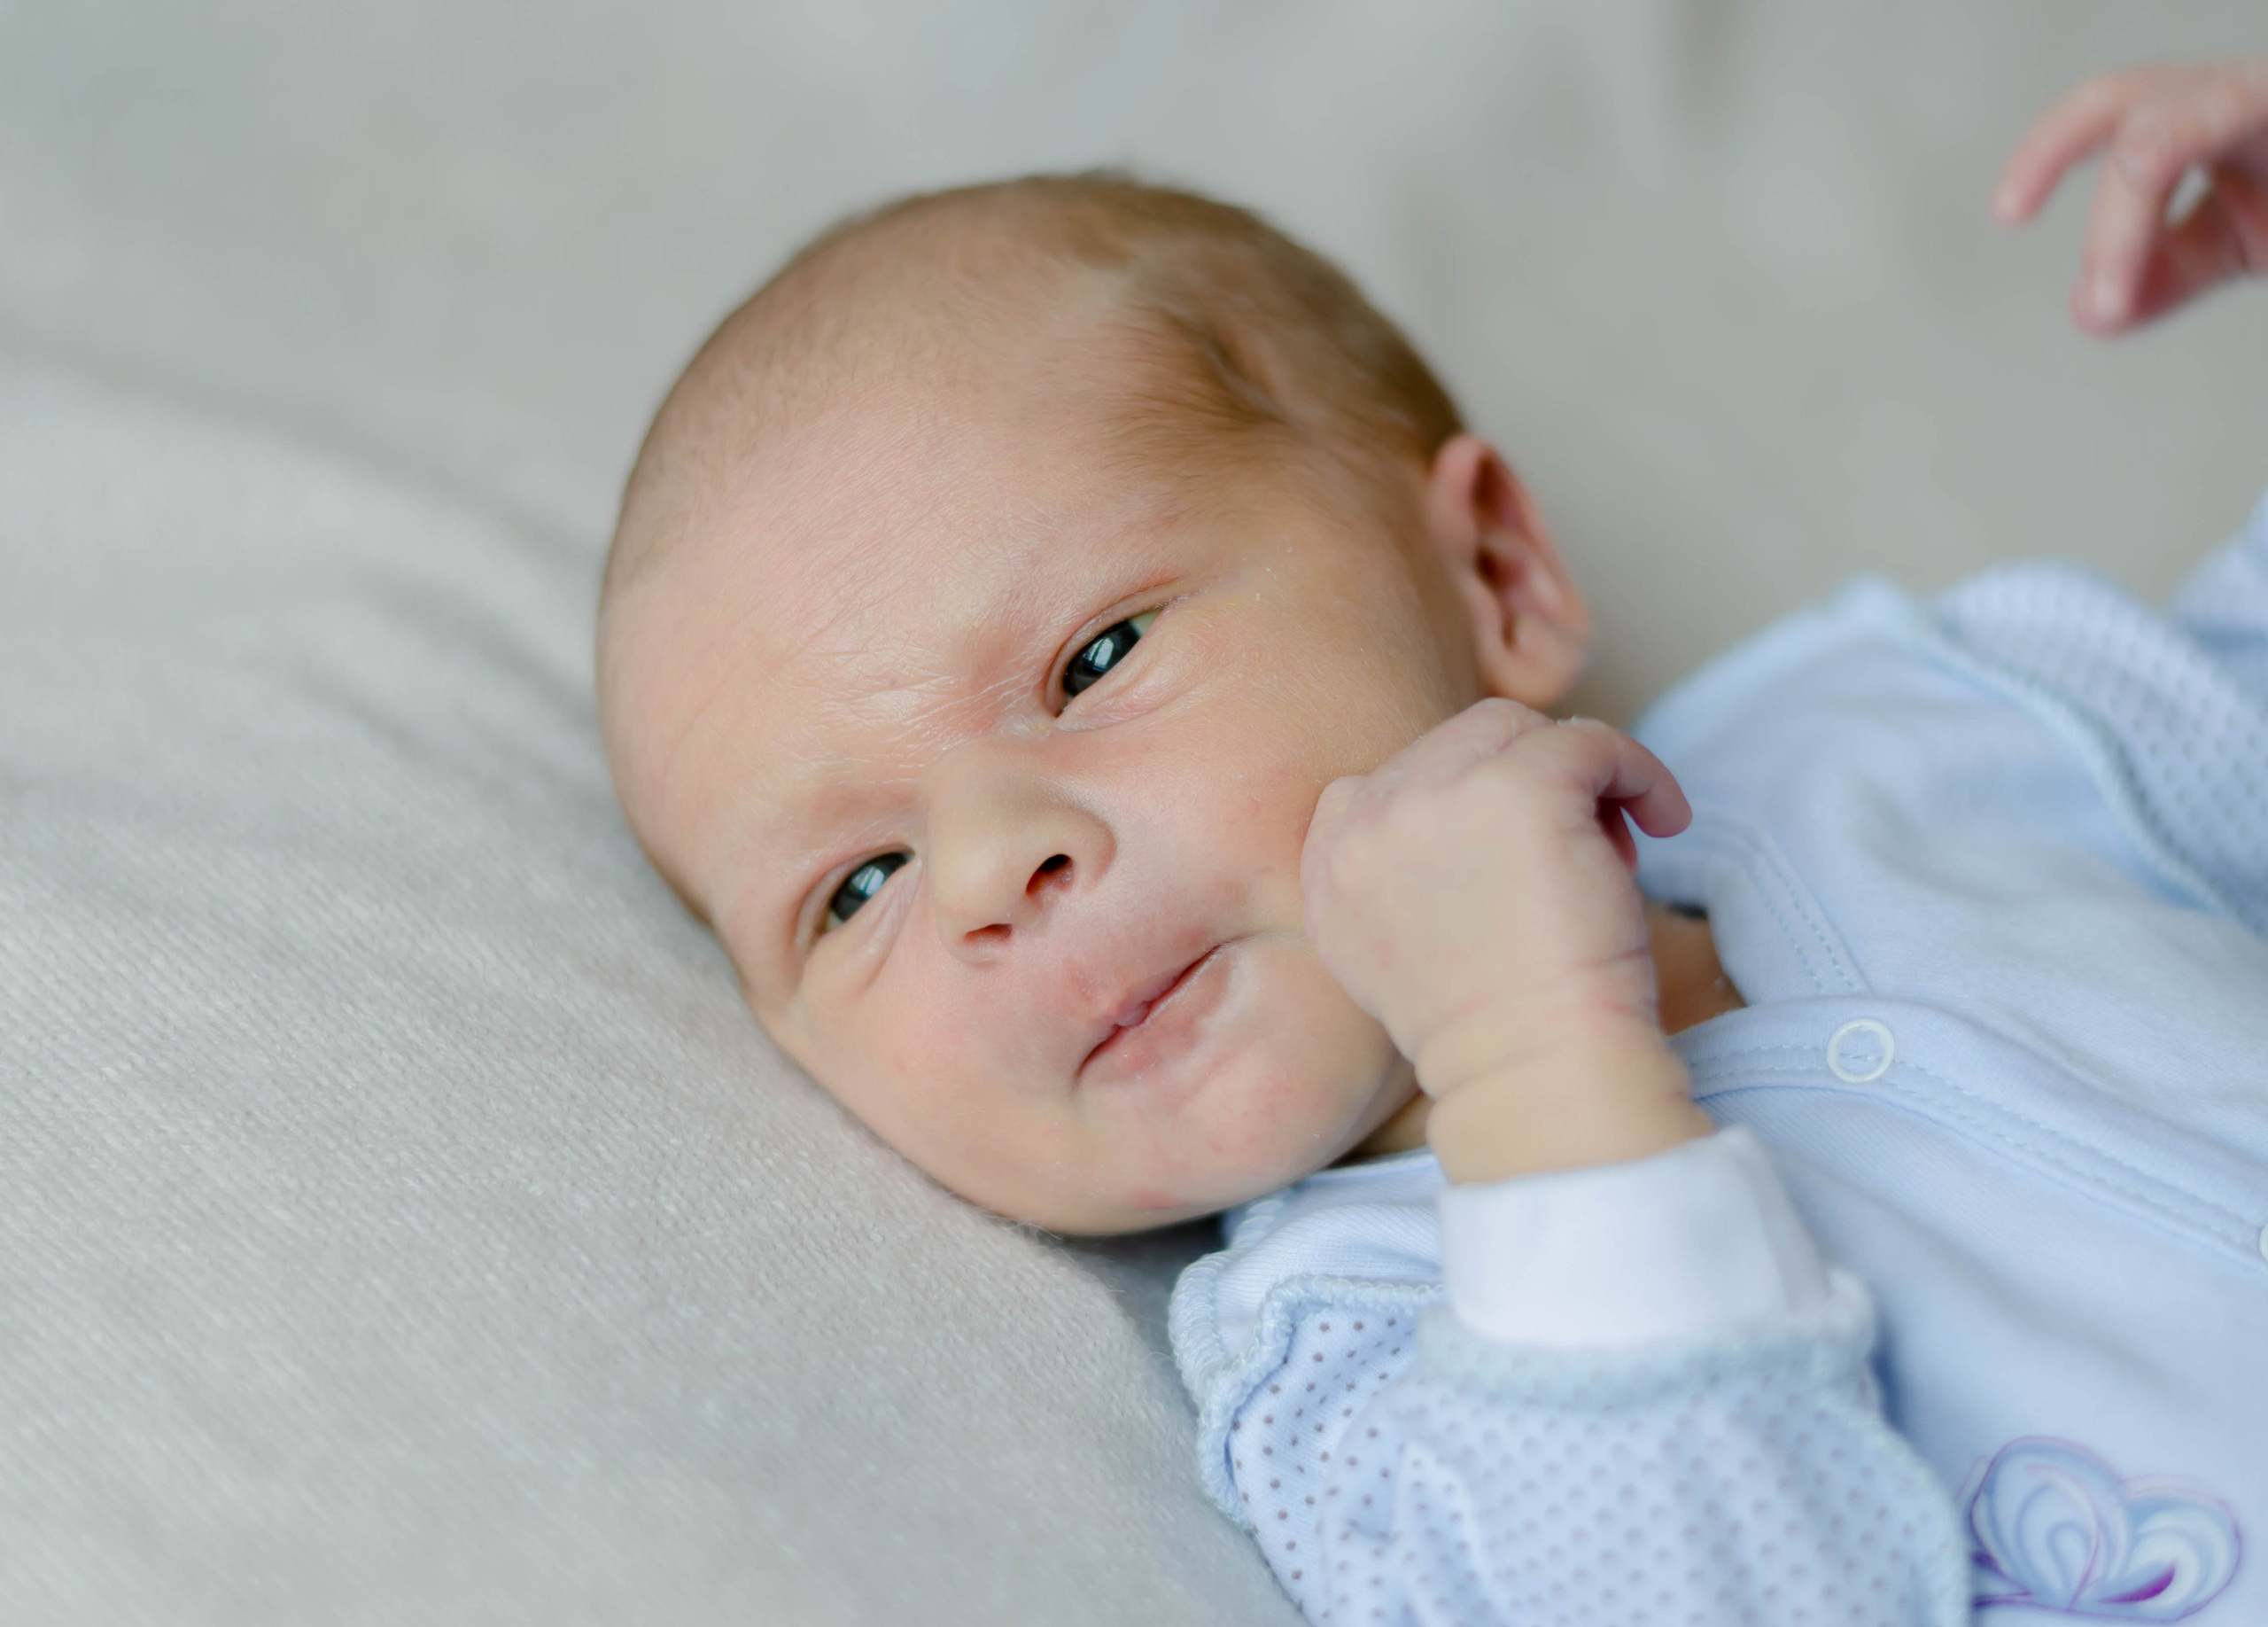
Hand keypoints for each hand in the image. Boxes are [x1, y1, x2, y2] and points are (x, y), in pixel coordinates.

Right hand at [1301, 699, 1710, 1176]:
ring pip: (1519, 733)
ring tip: (1613, 849)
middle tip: (1575, 854)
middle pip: (1457, 745)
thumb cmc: (1489, 1033)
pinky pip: (1591, 740)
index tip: (1508, 852)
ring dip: (1576, 778)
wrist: (1533, 1075)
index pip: (1383, 781)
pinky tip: (1666, 820)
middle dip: (1521, 787)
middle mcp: (1366, 822)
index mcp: (1328, 865)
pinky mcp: (1519, 788)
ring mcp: (1437, 797)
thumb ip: (1398, 876)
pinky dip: (1639, 772)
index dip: (1458, 802)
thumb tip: (1477, 815)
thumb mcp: (1395, 953)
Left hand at [1994, 57, 2267, 333]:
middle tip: (2010, 212)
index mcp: (2207, 110)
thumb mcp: (2237, 241)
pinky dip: (2148, 219)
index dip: (2049, 147)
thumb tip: (2089, 313)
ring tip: (2116, 300)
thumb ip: (2164, 270)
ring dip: (2129, 226)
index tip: (2006, 212)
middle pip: (2132, 102)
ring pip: (2175, 134)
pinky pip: (2238, 158)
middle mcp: (2246, 89)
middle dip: (2060, 148)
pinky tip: (2196, 253)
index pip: (2111, 109)